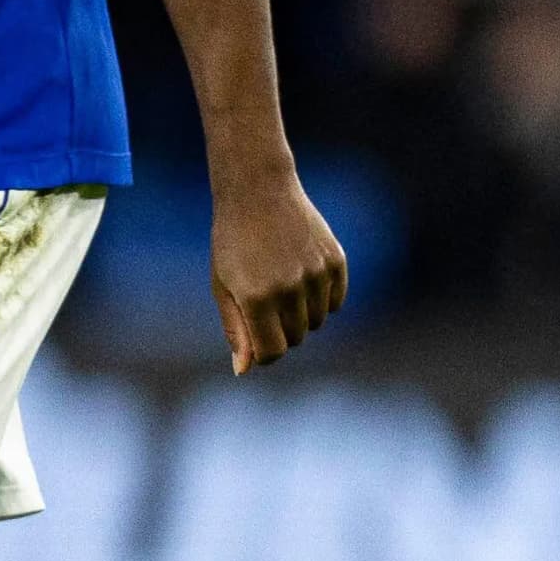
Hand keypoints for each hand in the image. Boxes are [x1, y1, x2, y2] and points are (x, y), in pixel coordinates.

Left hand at [210, 170, 346, 373]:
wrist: (258, 191)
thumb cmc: (233, 241)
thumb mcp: (223, 285)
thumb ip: (236, 330)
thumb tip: (244, 369)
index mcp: (256, 298)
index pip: (271, 352)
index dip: (263, 353)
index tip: (257, 341)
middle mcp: (289, 289)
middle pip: (295, 339)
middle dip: (279, 330)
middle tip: (264, 302)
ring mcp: (316, 275)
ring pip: (317, 322)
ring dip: (301, 315)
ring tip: (281, 283)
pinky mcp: (336, 262)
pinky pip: (336, 302)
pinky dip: (323, 299)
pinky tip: (303, 276)